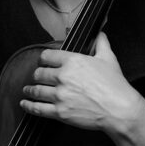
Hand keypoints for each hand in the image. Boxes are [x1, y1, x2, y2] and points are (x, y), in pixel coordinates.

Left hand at [20, 32, 141, 135]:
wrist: (119, 109)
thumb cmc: (115, 85)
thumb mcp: (109, 58)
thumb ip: (101, 43)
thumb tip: (100, 33)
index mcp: (73, 61)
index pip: (48, 56)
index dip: (44, 59)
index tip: (43, 61)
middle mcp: (63, 76)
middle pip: (39, 73)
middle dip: (37, 75)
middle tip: (37, 77)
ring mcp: (60, 95)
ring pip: (36, 90)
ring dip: (30, 90)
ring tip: (27, 90)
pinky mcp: (60, 112)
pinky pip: (38, 108)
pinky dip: (29, 106)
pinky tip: (25, 104)